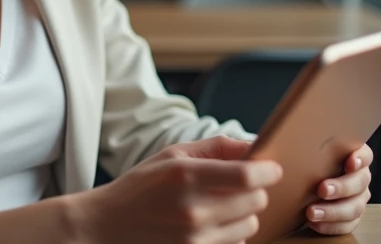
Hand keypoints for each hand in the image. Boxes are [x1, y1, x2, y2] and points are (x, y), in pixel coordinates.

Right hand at [77, 136, 282, 243]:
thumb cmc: (141, 186)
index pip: (247, 176)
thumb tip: (255, 146)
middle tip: (242, 185)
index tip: (273, 168)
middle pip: (256, 201)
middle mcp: (193, 210)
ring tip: (223, 206)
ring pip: (250, 225)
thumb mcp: (172, 155)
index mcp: (185, 176)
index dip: (268, 171)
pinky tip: (213, 225)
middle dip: (255, 190)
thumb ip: (216, 148)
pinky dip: (232, 234)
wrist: (107, 226)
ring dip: (245, 214)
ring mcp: (195, 238)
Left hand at [305, 143, 373, 235]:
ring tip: (312, 212)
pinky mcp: (351, 217)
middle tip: (322, 189)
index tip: (350, 162)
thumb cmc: (305, 161)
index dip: (360, 158)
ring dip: (333, 211)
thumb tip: (282, 142)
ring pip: (354, 207)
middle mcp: (359, 177)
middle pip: (360, 182)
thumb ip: (306, 143)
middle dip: (341, 187)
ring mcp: (358, 198)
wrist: (300, 184)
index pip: (365, 154)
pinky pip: (347, 224)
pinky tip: (315, 223)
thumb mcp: (306, 150)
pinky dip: (331, 225)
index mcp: (353, 156)